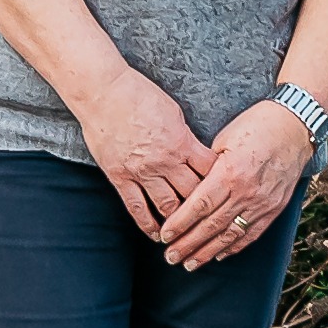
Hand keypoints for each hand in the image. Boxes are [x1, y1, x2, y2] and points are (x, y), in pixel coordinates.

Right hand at [75, 78, 218, 232]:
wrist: (103, 93)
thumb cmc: (137, 94)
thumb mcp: (173, 110)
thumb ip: (184, 136)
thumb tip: (194, 152)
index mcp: (181, 142)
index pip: (210, 171)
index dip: (220, 182)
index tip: (224, 191)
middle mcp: (164, 161)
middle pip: (193, 193)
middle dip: (204, 206)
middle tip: (211, 217)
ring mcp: (141, 172)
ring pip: (168, 206)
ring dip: (180, 222)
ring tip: (188, 232)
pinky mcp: (120, 177)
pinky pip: (137, 208)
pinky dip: (148, 225)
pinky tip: (157, 235)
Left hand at [164, 101, 318, 265]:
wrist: (295, 127)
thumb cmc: (257, 125)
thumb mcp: (225, 138)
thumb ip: (207, 165)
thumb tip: (189, 186)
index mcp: (230, 172)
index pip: (199, 205)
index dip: (180, 223)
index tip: (165, 236)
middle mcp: (247, 192)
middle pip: (211, 225)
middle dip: (188, 244)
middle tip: (170, 256)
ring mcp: (262, 203)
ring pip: (230, 234)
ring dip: (207, 252)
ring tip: (189, 264)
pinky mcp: (274, 209)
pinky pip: (251, 233)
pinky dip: (234, 246)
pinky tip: (219, 255)